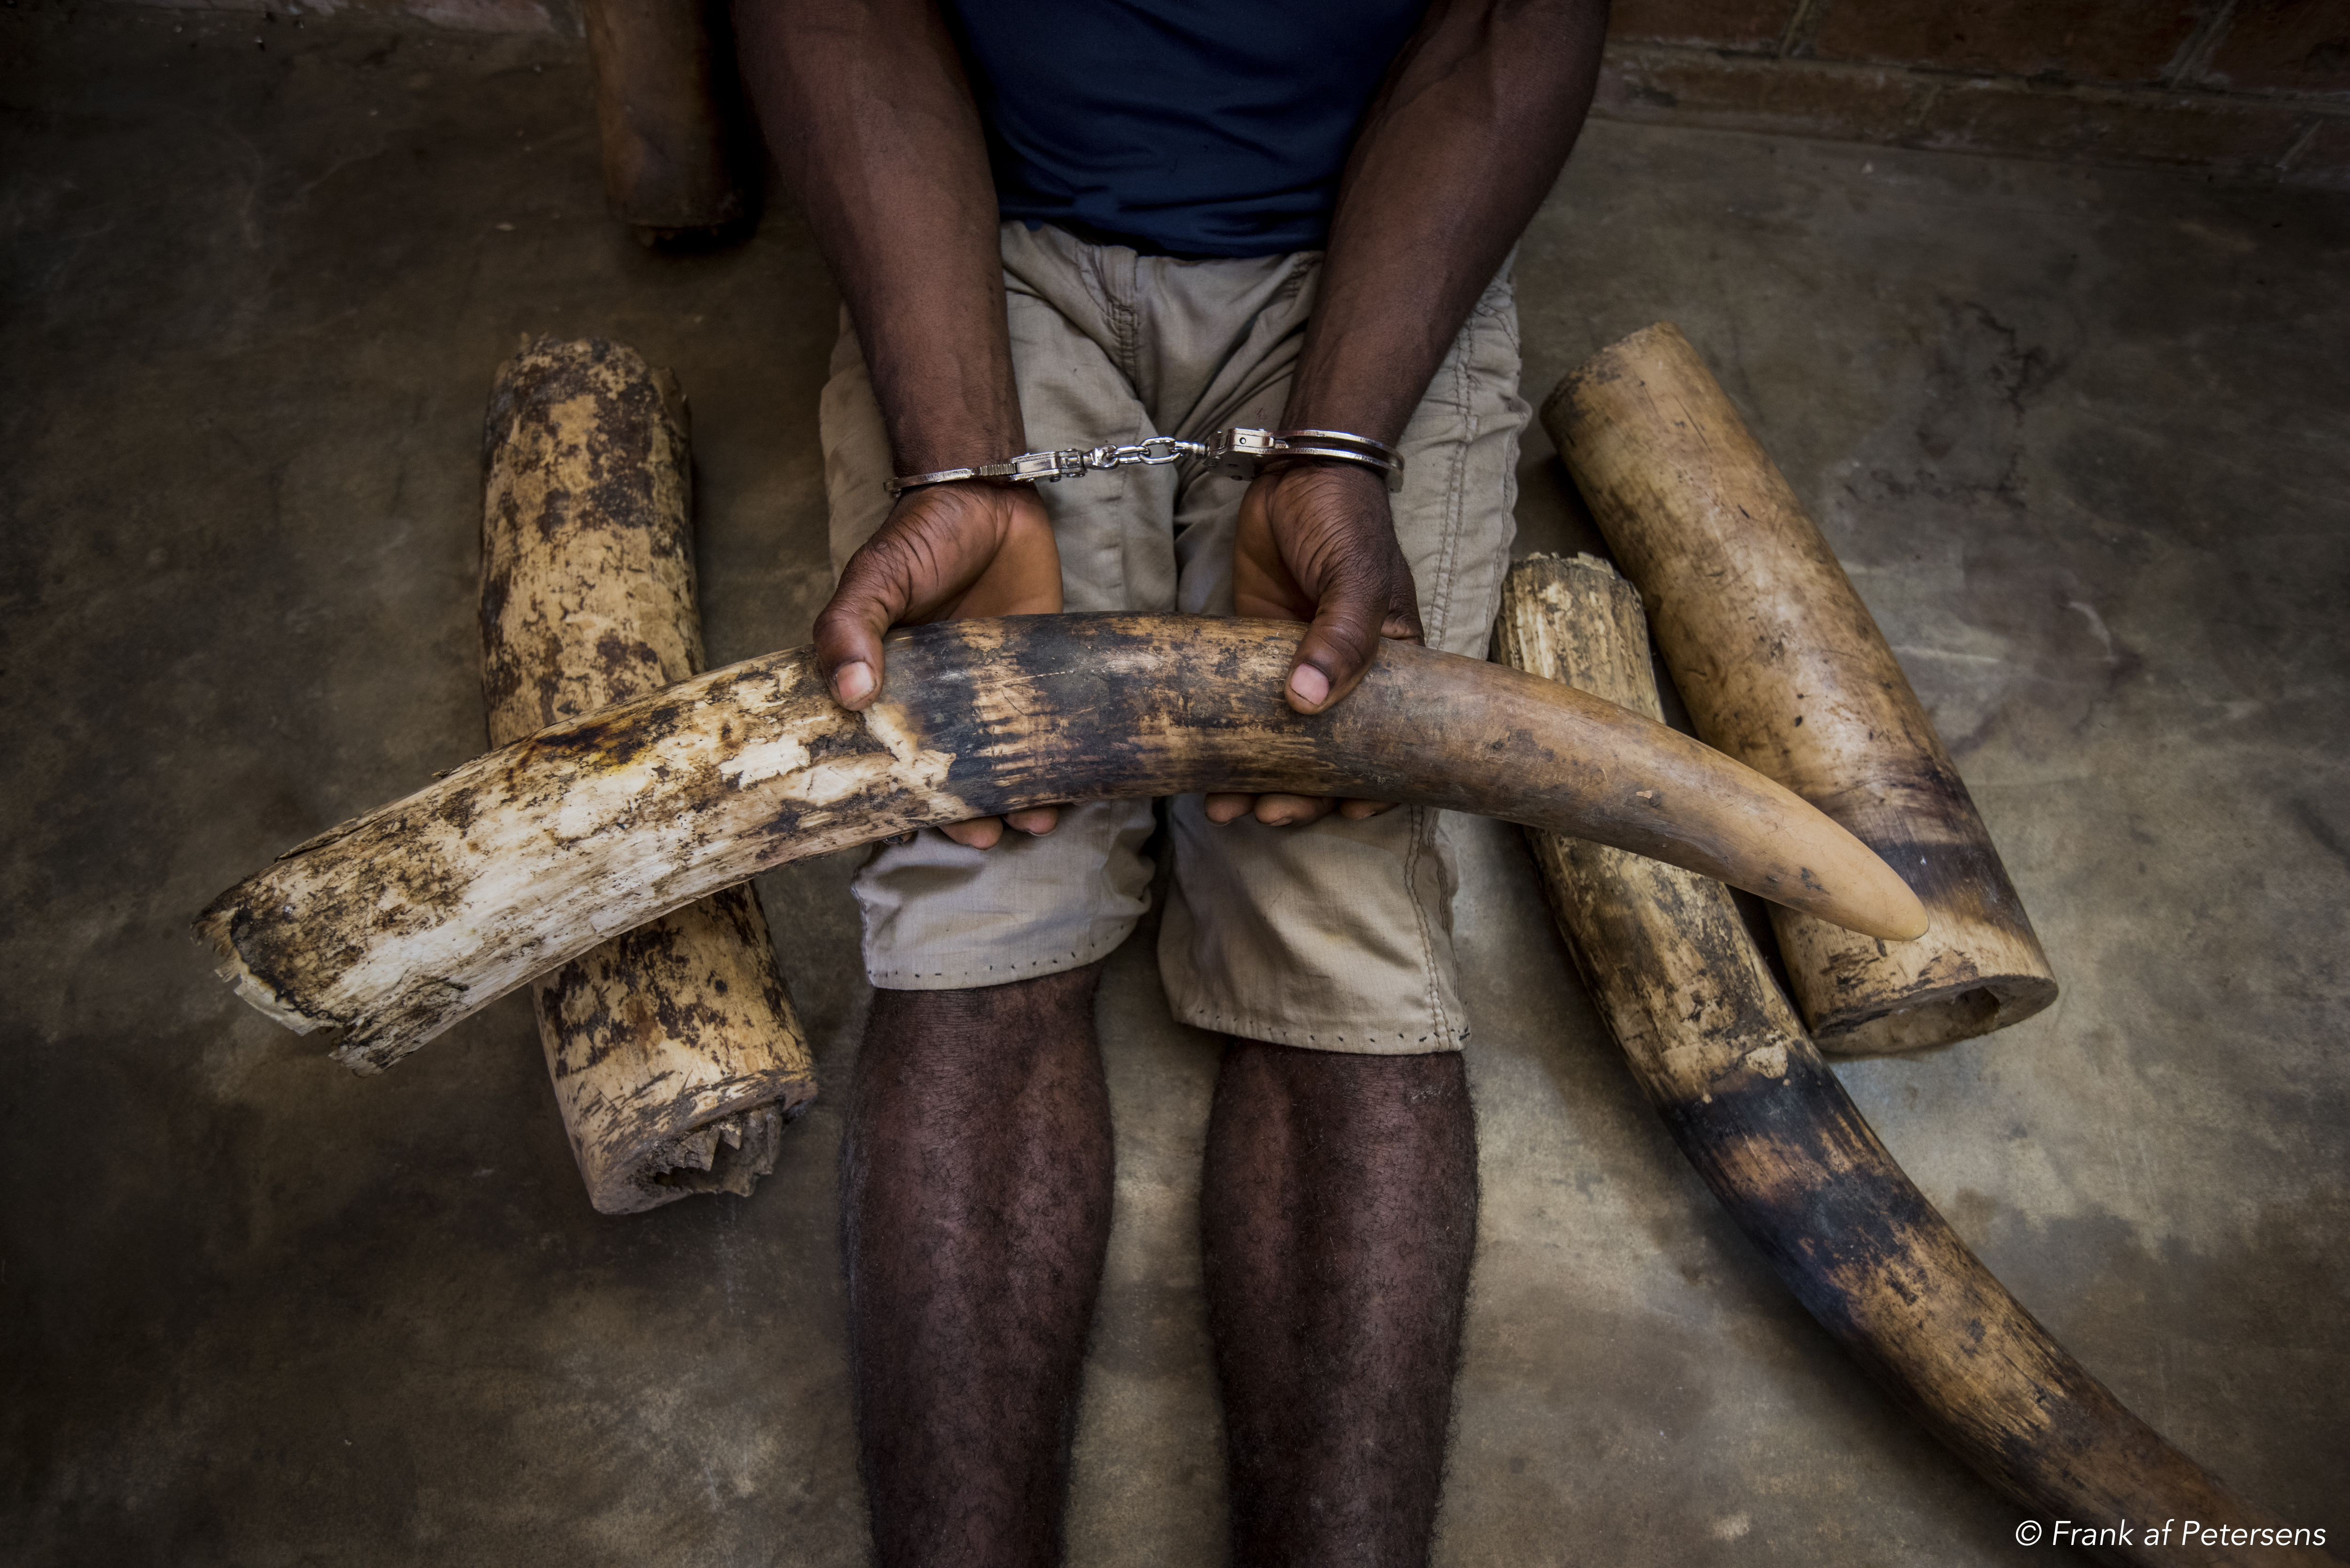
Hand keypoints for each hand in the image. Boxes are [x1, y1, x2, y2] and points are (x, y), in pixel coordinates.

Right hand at [814, 480, 1065, 847]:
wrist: (991, 493)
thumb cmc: (921, 535)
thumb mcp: (874, 577)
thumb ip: (851, 628)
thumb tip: (847, 695)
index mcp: (892, 686)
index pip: (889, 755)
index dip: (899, 798)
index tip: (911, 829)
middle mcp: (942, 698)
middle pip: (952, 773)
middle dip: (967, 814)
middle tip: (984, 836)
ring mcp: (994, 689)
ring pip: (1005, 760)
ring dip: (1020, 798)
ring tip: (1036, 822)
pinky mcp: (1040, 673)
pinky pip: (1048, 728)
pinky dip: (1059, 762)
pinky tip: (1071, 790)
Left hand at [1207, 460, 1422, 829]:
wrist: (1295, 472)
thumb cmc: (1344, 521)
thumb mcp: (1355, 578)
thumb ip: (1340, 638)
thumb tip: (1307, 703)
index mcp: (1390, 666)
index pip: (1390, 741)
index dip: (1370, 786)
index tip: (1342, 812)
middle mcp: (1345, 675)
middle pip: (1328, 754)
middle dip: (1300, 793)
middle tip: (1268, 813)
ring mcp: (1296, 666)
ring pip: (1281, 742)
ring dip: (1258, 780)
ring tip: (1228, 810)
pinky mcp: (1252, 651)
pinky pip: (1243, 710)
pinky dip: (1228, 743)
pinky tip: (1205, 772)